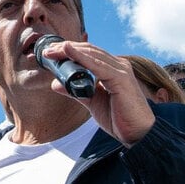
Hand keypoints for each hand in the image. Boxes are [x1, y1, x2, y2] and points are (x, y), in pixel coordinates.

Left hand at [38, 39, 154, 145]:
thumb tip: (56, 84)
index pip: (89, 54)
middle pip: (89, 50)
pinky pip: (97, 65)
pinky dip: (81, 57)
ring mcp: (121, 70)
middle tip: (47, 52)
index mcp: (113, 69)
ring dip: (70, 51)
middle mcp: (118, 65)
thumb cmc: (119, 118)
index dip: (69, 51)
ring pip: (92, 54)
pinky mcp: (121, 78)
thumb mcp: (92, 102)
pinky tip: (68, 51)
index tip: (50, 54)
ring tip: (52, 52)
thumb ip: (76, 91)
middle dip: (66, 49)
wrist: (138, 134)